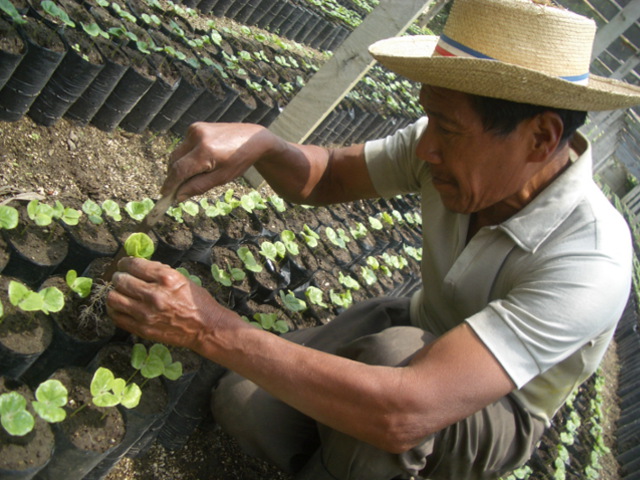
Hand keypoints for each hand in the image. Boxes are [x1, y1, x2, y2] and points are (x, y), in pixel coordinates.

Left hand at [106, 257, 238, 353]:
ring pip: (113, 298)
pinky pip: (116, 316)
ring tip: (120, 293)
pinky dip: (115, 309)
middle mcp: (154, 295)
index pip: (134, 265)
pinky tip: (121, 306)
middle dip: (119, 276)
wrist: (205, 327)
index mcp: (166, 278)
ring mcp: (146, 313)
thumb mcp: (182, 278)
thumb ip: (159, 272)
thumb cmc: (196, 300)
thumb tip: (137, 266)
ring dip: (115, 292)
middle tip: (121, 278)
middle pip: (120, 280)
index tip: (124, 264)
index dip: (125, 263)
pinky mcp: (142, 328)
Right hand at [161, 122, 275, 201]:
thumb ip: (198, 187)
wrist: (252, 139)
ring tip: (192, 177)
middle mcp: (197, 136)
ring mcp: (195, 129)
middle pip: (174, 161)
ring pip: (177, 153)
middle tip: (176, 191)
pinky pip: (184, 146)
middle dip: (173, 177)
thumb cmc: (239, 160)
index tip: (165, 195)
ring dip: (179, 167)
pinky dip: (186, 157)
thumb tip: (178, 196)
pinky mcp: (195, 126)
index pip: (179, 170)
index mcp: (205, 151)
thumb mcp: (221, 178)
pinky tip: (200, 161)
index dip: (170, 184)